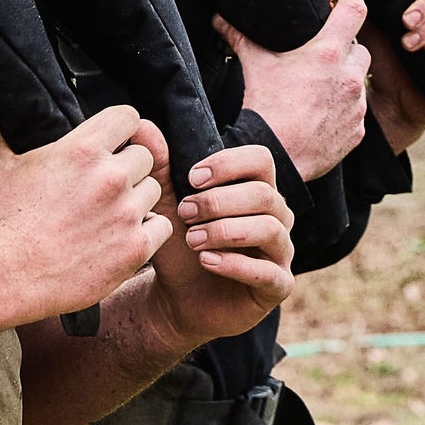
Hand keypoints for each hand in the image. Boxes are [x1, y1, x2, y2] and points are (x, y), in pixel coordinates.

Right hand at [0, 105, 173, 327]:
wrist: (11, 275)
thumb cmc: (6, 224)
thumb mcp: (0, 167)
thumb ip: (6, 136)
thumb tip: (4, 122)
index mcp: (83, 150)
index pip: (129, 118)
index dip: (124, 127)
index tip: (119, 138)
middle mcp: (111, 178)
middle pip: (144, 156)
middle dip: (129, 167)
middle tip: (108, 184)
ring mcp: (127, 213)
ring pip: (154, 191)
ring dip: (138, 199)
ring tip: (112, 213)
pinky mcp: (136, 247)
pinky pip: (162, 226)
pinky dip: (148, 230)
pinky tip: (124, 234)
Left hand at [146, 144, 294, 350]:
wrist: (176, 298)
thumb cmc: (179, 246)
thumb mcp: (167, 206)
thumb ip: (160, 168)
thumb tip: (143, 126)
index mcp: (256, 189)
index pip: (260, 160)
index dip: (228, 164)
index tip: (191, 178)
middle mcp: (277, 217)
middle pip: (264, 194)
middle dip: (219, 201)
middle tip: (184, 212)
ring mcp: (282, 252)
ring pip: (269, 228)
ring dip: (225, 231)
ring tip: (192, 240)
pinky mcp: (278, 287)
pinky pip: (269, 273)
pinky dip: (235, 264)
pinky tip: (206, 261)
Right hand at [213, 0, 369, 180]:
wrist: (275, 155)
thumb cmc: (266, 108)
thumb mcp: (255, 66)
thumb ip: (240, 38)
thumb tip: (219, 19)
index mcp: (327, 53)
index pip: (355, 10)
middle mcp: (348, 76)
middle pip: (360, 47)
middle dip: (346, 47)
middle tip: (325, 53)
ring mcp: (356, 105)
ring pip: (359, 80)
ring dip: (345, 79)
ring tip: (320, 87)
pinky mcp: (358, 130)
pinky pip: (356, 111)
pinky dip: (344, 108)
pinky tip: (322, 113)